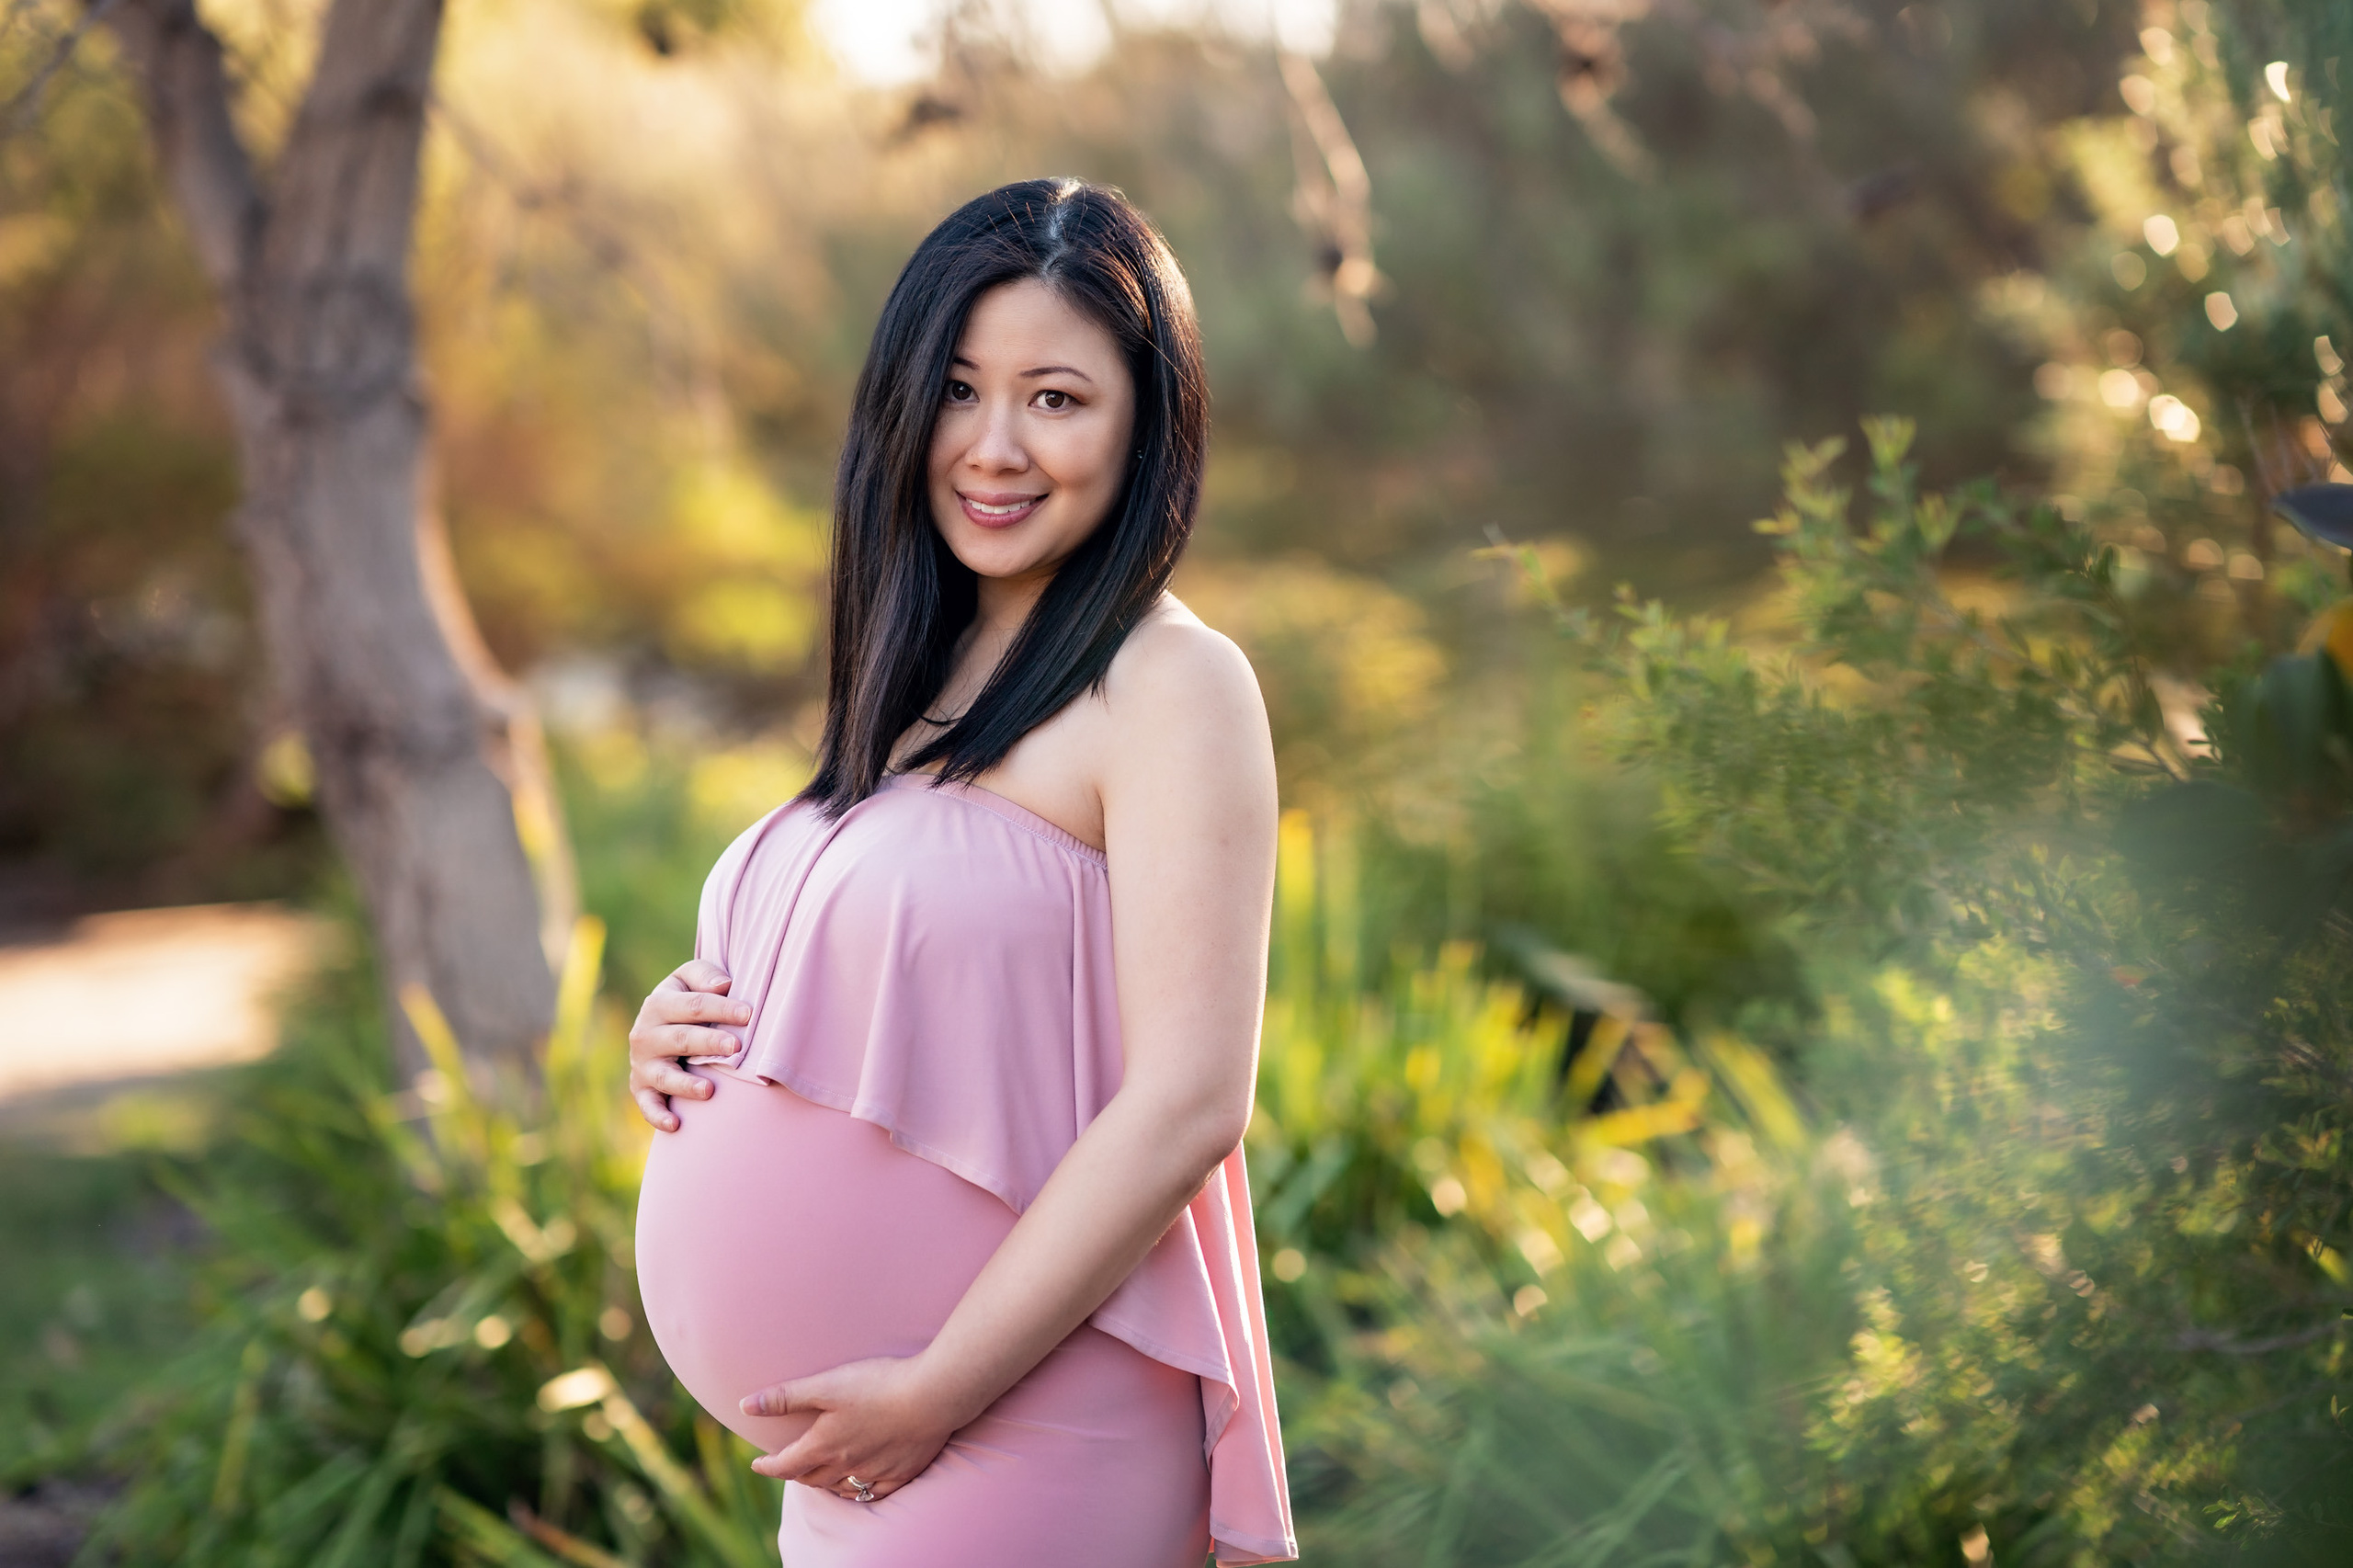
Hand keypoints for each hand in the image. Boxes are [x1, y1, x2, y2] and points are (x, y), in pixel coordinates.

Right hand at [628, 959, 748, 1130]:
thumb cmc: (685, 1001)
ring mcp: (643, 1064)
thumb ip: (704, 976)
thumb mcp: (689, 979)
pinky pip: (648, 1105)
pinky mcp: (641, 1089)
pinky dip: (658, 1116)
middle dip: (708, 1043)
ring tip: (709, 1089)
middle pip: (681, 1039)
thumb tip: (724, 985)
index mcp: (658, 1003)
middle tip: (736, 1046)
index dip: (721, 1008)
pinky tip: (676, 1124)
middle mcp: (645, 1034)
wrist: (658, 1027)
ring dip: (685, 1084)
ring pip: (665, 1076)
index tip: (749, 1014)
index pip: (692, 1005)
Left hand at [742, 1356, 966, 1500]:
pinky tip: (861, 1485)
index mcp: (824, 1445)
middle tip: (789, 1464)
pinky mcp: (901, 1472)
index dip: (768, 1465)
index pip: (786, 1464)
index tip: (758, 1463)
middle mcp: (845, 1465)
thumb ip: (785, 1397)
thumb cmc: (878, 1385)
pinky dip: (860, 1491)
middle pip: (811, 1478)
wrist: (932, 1396)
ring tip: (821, 1473)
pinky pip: (873, 1493)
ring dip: (825, 1483)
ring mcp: (874, 1472)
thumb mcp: (826, 1384)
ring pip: (840, 1488)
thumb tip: (745, 1406)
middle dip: (795, 1472)